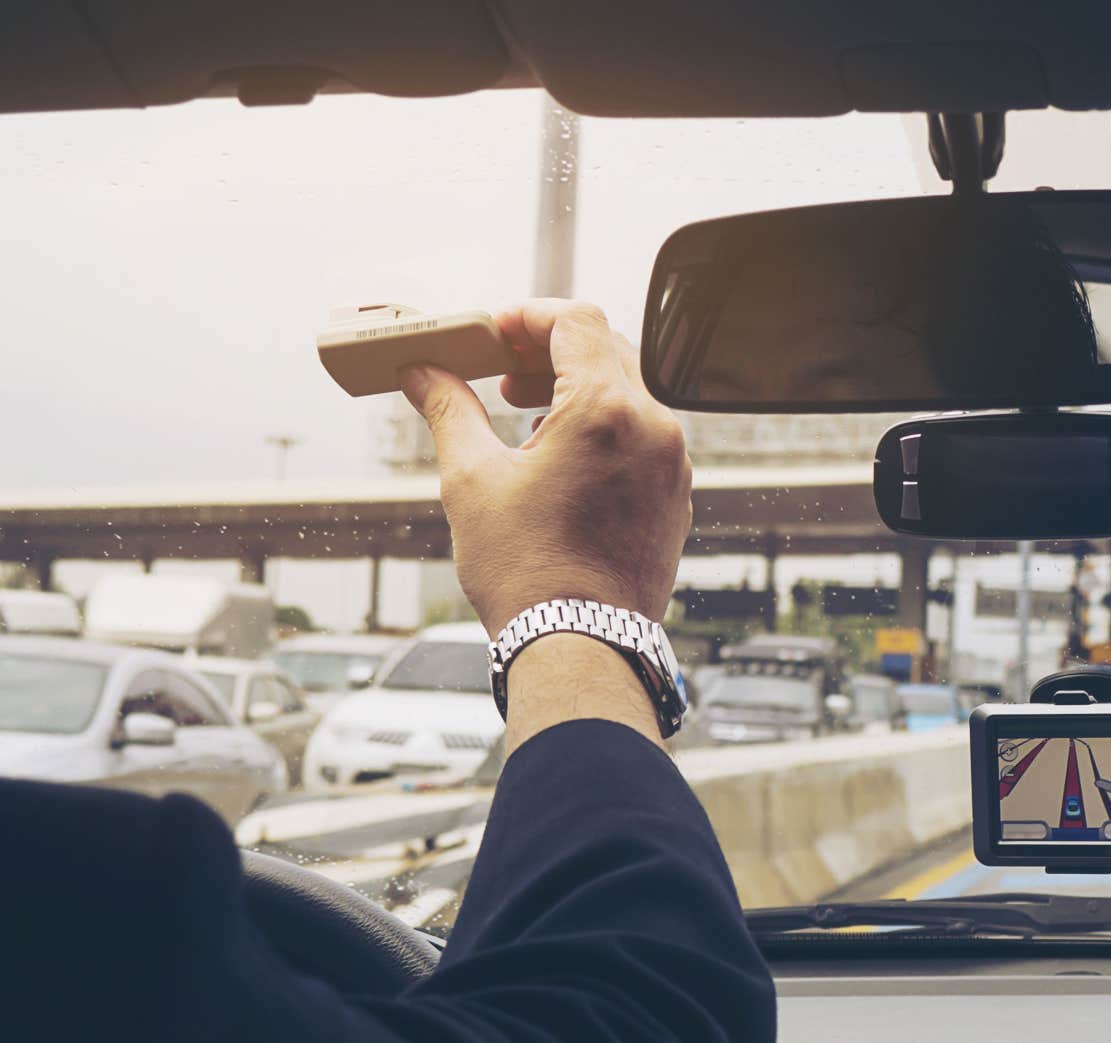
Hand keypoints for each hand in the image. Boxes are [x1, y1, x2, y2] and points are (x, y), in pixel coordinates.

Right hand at [399, 299, 690, 637]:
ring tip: (524, 416)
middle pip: (608, 350)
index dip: (529, 314)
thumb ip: (448, 410)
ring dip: (577, 387)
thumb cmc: (525, 571)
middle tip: (500, 370)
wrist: (582, 648)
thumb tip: (419, 372)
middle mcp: (655, 428)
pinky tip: (561, 458)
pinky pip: (645, 436)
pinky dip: (605, 428)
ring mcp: (674, 464)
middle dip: (550, 350)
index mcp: (607, 411)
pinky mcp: (677, 496)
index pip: (577, 322)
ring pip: (630, 393)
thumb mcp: (472, 481)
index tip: (492, 329)